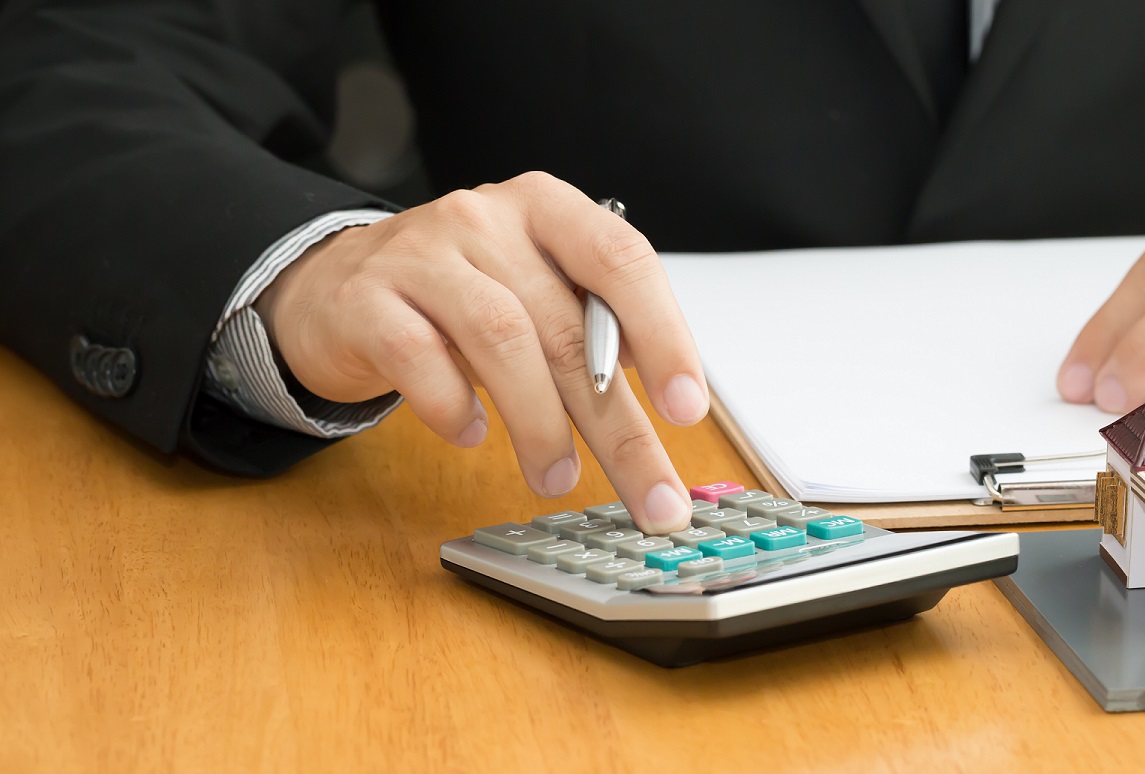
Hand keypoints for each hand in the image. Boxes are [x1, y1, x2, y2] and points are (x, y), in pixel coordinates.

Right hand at [255, 173, 708, 533]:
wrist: (333, 287)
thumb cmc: (456, 296)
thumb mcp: (534, 293)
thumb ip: (594, 325)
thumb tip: (665, 391)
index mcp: (546, 209)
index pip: (621, 260)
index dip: (664, 335)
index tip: (687, 410)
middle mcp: (486, 218)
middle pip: (569, 327)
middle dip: (618, 425)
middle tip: (651, 494)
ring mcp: (420, 254)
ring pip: (501, 340)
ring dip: (541, 425)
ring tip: (557, 477)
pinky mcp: (364, 300)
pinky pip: (420, 358)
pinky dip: (455, 407)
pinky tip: (472, 435)